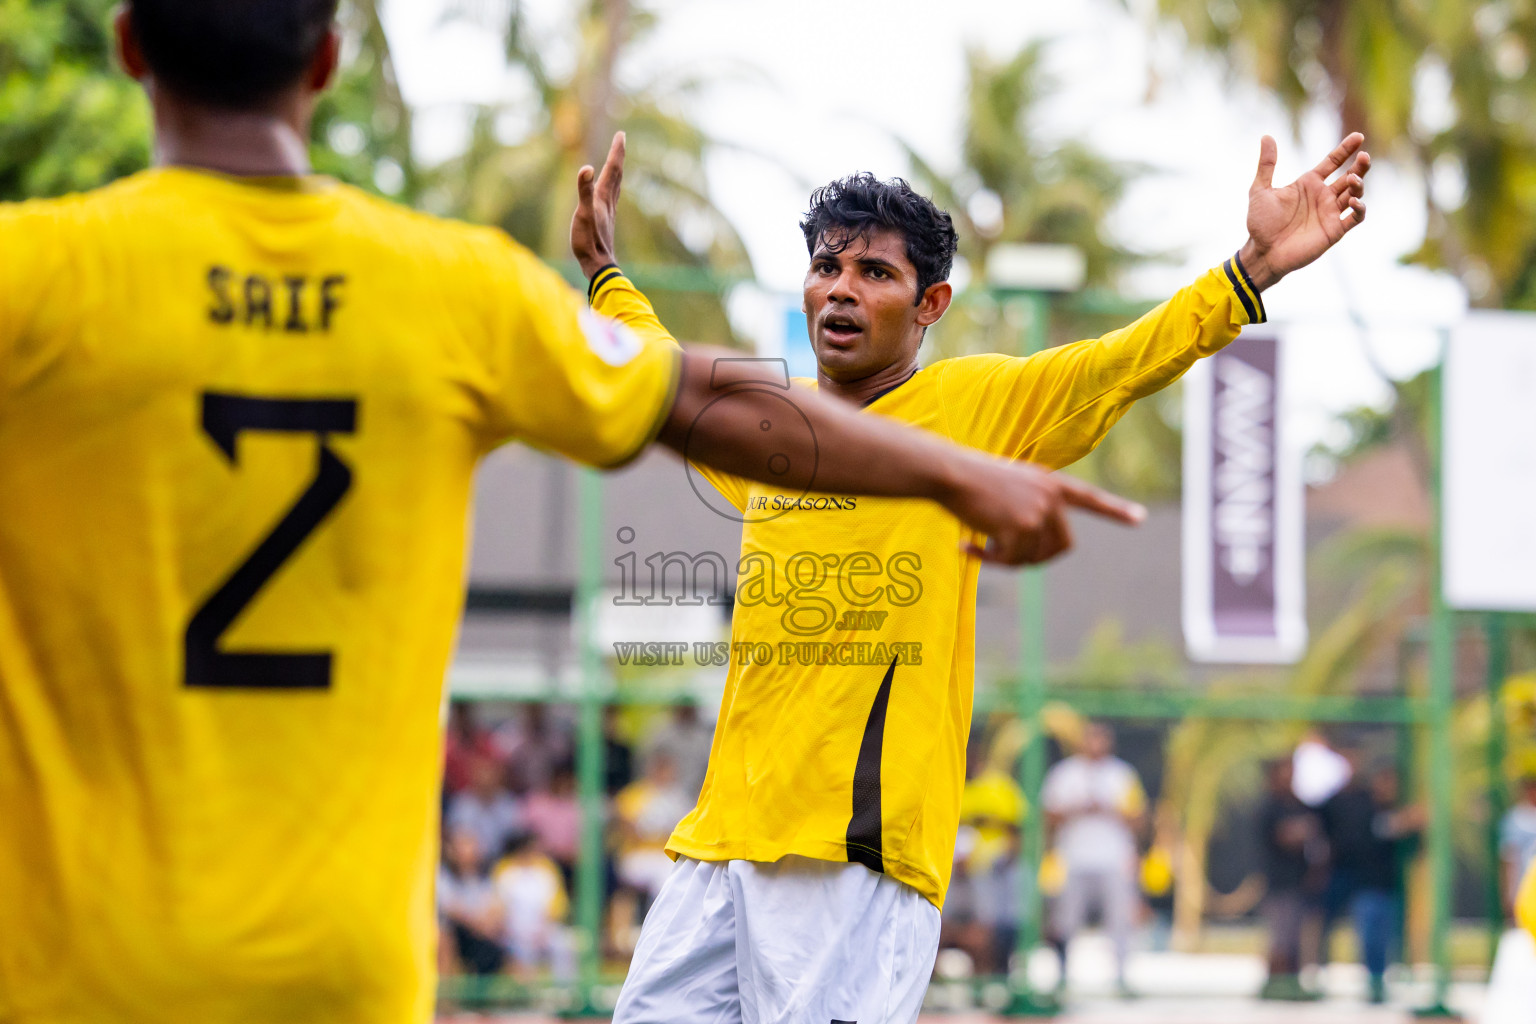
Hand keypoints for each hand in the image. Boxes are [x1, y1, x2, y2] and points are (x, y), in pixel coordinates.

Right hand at [571, 131, 624, 278]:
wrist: (598, 265)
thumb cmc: (588, 241)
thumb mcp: (583, 214)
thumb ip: (584, 190)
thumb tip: (586, 167)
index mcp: (604, 197)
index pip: (613, 169)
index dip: (617, 151)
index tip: (621, 135)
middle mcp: (609, 203)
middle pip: (617, 175)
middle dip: (618, 156)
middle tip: (620, 140)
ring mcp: (609, 213)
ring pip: (616, 186)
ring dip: (616, 171)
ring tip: (617, 162)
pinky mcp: (605, 222)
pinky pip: (611, 198)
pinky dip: (611, 188)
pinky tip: (609, 193)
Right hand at [946, 454, 1145, 565]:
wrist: (950, 473)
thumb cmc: (970, 479)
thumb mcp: (1009, 487)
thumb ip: (1029, 509)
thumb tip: (1034, 551)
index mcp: (1050, 483)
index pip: (1089, 498)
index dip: (1115, 510)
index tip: (1139, 518)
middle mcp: (1050, 498)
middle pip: (1061, 545)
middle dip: (1038, 557)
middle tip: (1007, 556)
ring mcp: (1037, 513)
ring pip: (1032, 558)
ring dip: (1006, 559)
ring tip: (980, 543)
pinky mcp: (1020, 529)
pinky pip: (1009, 561)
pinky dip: (988, 561)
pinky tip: (967, 546)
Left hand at [1238, 133, 1369, 291]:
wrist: (1262, 252)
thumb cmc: (1260, 223)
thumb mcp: (1260, 190)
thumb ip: (1266, 165)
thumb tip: (1266, 136)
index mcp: (1309, 184)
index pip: (1333, 162)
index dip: (1345, 149)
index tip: (1358, 137)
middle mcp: (1323, 196)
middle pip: (1350, 176)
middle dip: (1359, 166)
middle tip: (1363, 156)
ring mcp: (1330, 213)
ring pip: (1355, 194)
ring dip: (1358, 185)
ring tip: (1353, 179)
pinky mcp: (1334, 230)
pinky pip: (1355, 218)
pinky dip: (1360, 208)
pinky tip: (1353, 201)